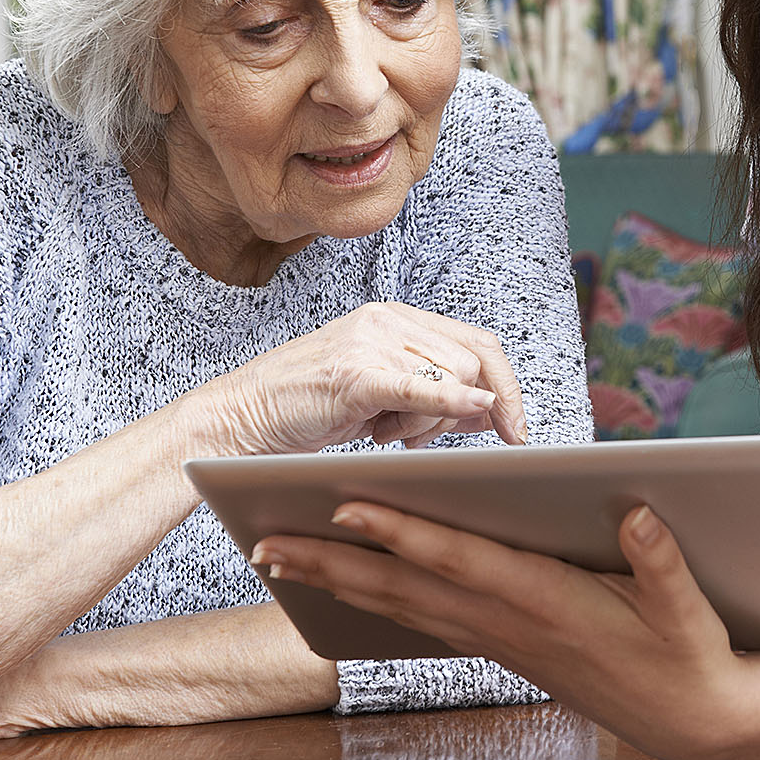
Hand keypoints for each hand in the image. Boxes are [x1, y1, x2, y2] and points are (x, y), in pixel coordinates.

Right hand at [197, 302, 527, 455]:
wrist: (240, 417)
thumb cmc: (306, 410)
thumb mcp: (381, 400)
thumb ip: (435, 396)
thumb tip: (492, 409)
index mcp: (397, 319)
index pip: (478, 343)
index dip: (507, 387)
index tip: (519, 431)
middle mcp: (389, 320)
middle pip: (472, 362)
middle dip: (464, 412)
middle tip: (420, 440)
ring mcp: (371, 341)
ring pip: (451, 377)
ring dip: (430, 421)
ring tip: (382, 431)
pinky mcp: (355, 372)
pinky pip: (418, 384)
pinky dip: (448, 398)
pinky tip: (467, 408)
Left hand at [249, 503, 754, 759]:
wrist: (690, 721)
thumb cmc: (688, 656)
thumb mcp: (686, 610)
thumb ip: (659, 561)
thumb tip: (639, 511)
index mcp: (547, 603)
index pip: (458, 560)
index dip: (402, 532)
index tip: (346, 504)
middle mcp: (508, 624)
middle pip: (403, 587)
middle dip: (331, 563)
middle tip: (263, 544)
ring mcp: (499, 639)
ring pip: (402, 607)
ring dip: (338, 581)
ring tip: (281, 559)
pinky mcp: (502, 646)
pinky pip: (422, 619)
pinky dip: (376, 600)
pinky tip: (348, 588)